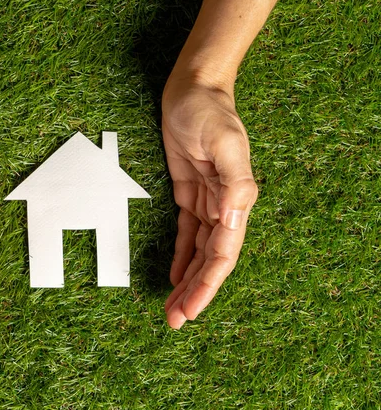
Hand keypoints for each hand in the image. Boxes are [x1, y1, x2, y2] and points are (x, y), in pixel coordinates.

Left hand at [161, 73, 257, 328]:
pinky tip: (173, 275)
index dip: (207, 285)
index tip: (189, 310)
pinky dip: (180, 257)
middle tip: (174, 320)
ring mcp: (206, 202)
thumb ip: (234, 179)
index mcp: (236, 200)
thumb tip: (237, 215)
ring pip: (197, 253)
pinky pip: (185, 234)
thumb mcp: (223, 141)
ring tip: (172, 307)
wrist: (193, 89)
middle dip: (195, 293)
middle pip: (209, 261)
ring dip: (186, 281)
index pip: (222, 254)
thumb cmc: (209, 110)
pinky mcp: (189, 194)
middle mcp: (224, 207)